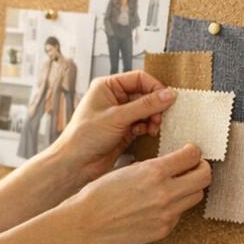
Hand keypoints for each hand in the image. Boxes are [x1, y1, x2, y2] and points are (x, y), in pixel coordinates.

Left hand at [51, 72, 175, 183]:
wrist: (74, 164)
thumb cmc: (84, 137)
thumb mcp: (117, 117)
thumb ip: (144, 105)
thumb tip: (168, 95)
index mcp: (107, 86)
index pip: (138, 78)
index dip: (155, 86)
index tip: (167, 98)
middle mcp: (114, 98)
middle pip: (145, 94)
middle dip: (155, 105)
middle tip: (160, 117)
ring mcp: (119, 115)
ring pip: (145, 110)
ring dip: (153, 118)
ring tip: (154, 127)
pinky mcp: (123, 130)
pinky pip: (142, 124)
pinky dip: (147, 128)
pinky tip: (147, 134)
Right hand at [69, 145, 210, 243]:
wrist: (86, 223)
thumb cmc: (99, 195)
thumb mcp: (127, 170)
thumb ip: (152, 168)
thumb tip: (168, 165)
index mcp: (154, 172)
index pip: (192, 155)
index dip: (193, 152)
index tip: (190, 153)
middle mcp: (164, 193)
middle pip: (204, 177)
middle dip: (201, 169)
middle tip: (194, 168)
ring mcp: (166, 214)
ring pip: (196, 197)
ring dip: (190, 189)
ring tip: (178, 187)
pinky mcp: (163, 230)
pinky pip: (179, 215)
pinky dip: (174, 208)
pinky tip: (159, 206)